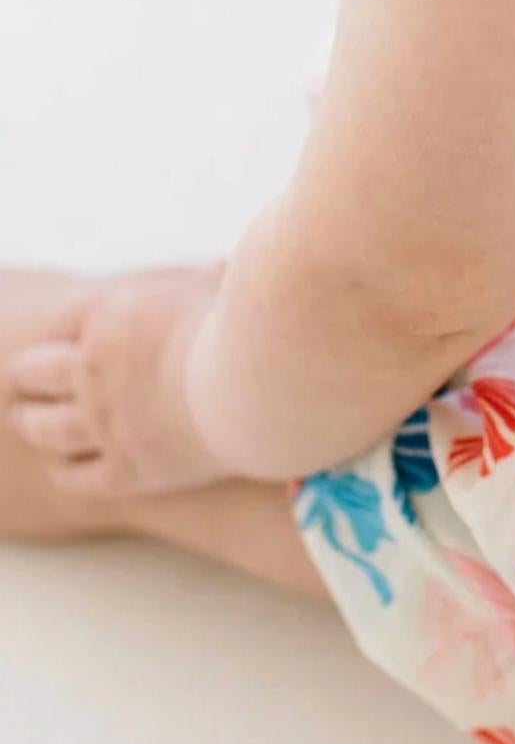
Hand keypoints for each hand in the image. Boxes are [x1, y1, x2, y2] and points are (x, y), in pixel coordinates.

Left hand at [4, 261, 230, 498]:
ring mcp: (105, 421)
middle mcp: (95, 369)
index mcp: (114, 314)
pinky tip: (60, 468)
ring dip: (32, 422)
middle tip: (25, 375)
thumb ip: (207, 279)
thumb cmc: (250, 321)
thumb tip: (216, 268)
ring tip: (25, 420)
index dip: (64, 327)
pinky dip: (64, 469)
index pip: (66, 318)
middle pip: (38, 371)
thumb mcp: (222, 283)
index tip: (66, 333)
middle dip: (31, 372)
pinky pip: (77, 475)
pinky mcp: (127, 469)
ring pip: (45, 427)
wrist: (261, 380)